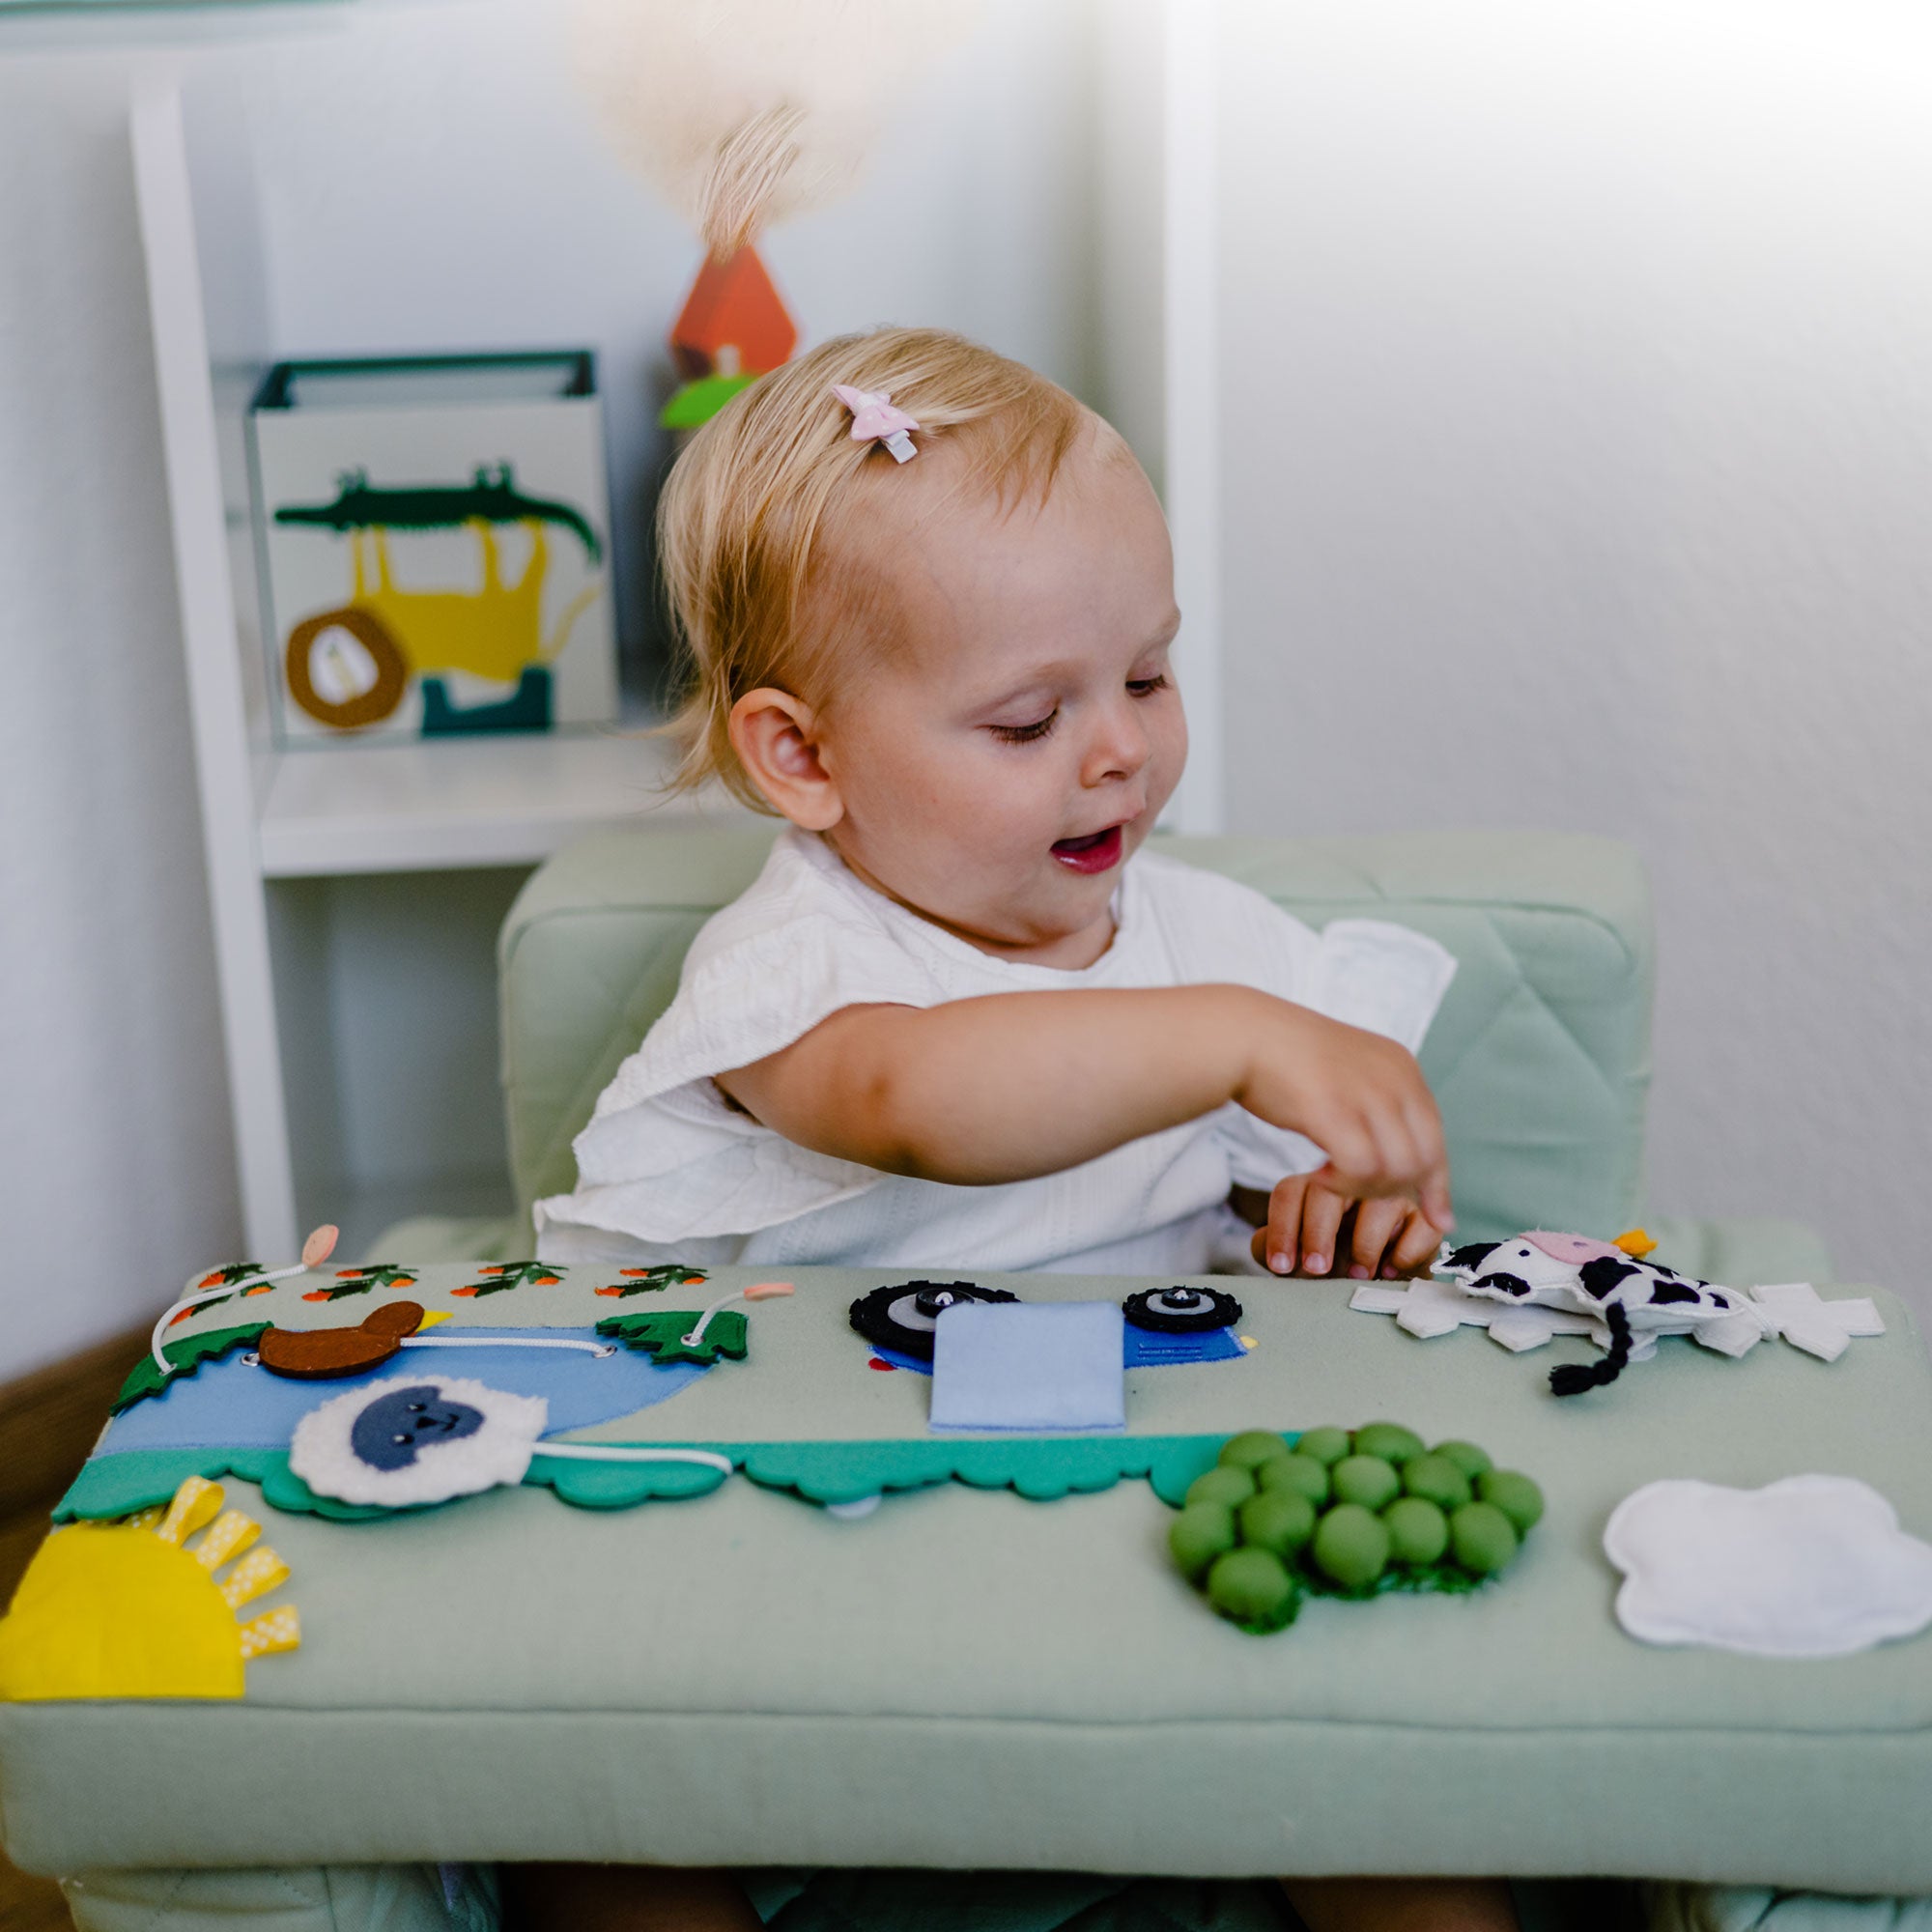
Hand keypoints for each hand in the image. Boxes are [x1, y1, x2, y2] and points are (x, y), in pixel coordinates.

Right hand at [1234, 1002, 1452, 1230]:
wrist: (1243, 1034)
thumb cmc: (1286, 1057)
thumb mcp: (1350, 1068)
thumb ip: (1378, 1099)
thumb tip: (1399, 1143)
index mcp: (1401, 1066)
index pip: (1435, 1136)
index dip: (1437, 1182)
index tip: (1436, 1217)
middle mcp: (1393, 1079)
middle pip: (1424, 1158)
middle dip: (1399, 1190)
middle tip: (1359, 1193)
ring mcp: (1365, 1094)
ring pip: (1397, 1170)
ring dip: (1366, 1190)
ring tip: (1332, 1180)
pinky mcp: (1333, 1111)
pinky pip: (1361, 1169)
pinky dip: (1344, 1185)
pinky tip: (1318, 1177)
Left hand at [1249, 1173, 1445, 1279]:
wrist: (1378, 1280)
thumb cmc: (1332, 1261)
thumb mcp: (1296, 1256)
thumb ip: (1271, 1249)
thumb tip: (1271, 1250)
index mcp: (1312, 1186)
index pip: (1290, 1192)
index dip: (1282, 1229)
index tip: (1283, 1266)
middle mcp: (1351, 1182)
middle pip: (1331, 1189)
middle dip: (1319, 1232)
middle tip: (1317, 1269)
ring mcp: (1390, 1193)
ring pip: (1379, 1201)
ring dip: (1365, 1244)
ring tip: (1357, 1275)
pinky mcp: (1424, 1215)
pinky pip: (1421, 1224)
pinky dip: (1406, 1252)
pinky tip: (1392, 1270)